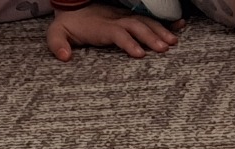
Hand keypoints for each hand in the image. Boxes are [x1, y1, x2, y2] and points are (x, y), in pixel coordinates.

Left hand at [47, 6, 181, 60]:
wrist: (72, 6)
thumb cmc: (68, 24)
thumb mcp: (56, 34)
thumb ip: (58, 45)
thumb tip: (64, 57)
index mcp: (101, 26)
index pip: (117, 33)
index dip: (129, 42)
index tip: (140, 54)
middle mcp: (116, 19)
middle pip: (136, 26)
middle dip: (151, 37)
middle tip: (164, 49)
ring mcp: (124, 17)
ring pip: (145, 21)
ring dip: (160, 31)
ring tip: (173, 42)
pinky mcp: (130, 17)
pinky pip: (149, 17)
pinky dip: (165, 21)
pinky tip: (178, 25)